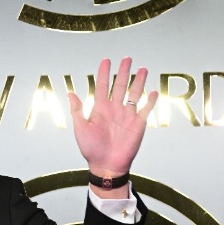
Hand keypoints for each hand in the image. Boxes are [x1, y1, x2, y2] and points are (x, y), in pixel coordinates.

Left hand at [68, 57, 157, 181]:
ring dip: (138, 81)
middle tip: (127, 58)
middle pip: (120, 85)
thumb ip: (77, 110)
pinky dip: (150, 100)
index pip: (103, 86)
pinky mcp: (138, 124)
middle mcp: (114, 109)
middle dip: (123, 72)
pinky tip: (153, 91)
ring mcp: (127, 116)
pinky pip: (146, 109)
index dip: (104, 73)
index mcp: (100, 109)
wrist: (106, 166)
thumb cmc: (91, 150)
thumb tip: (71, 93)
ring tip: (142, 69)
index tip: (106, 60)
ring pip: (134, 93)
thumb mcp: (80, 128)